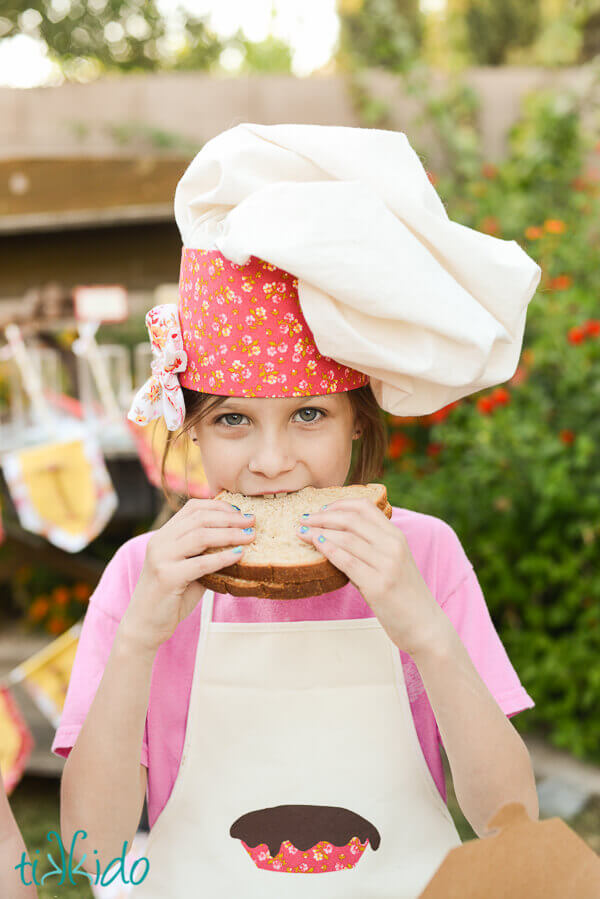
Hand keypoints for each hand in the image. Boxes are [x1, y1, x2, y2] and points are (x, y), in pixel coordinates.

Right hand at [121, 498, 255, 651]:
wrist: (145, 625)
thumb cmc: (171, 596)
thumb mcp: (189, 568)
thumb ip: (206, 553)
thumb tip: (240, 541)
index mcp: (164, 535)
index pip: (192, 507)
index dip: (219, 506)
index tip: (240, 512)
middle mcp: (160, 542)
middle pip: (199, 518)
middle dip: (229, 518)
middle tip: (252, 521)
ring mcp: (161, 558)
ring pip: (200, 536)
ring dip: (230, 534)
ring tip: (250, 536)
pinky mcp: (166, 577)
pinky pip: (200, 563)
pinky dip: (222, 557)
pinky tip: (239, 555)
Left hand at [297, 498, 444, 654]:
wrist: (425, 626)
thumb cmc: (403, 595)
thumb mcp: (392, 563)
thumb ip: (370, 548)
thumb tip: (334, 536)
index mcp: (396, 536)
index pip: (365, 507)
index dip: (339, 503)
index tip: (321, 509)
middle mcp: (393, 546)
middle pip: (351, 519)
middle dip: (322, 516)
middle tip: (303, 519)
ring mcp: (386, 565)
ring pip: (346, 538)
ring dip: (318, 532)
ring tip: (301, 532)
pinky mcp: (378, 585)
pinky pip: (346, 561)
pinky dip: (327, 550)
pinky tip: (315, 545)